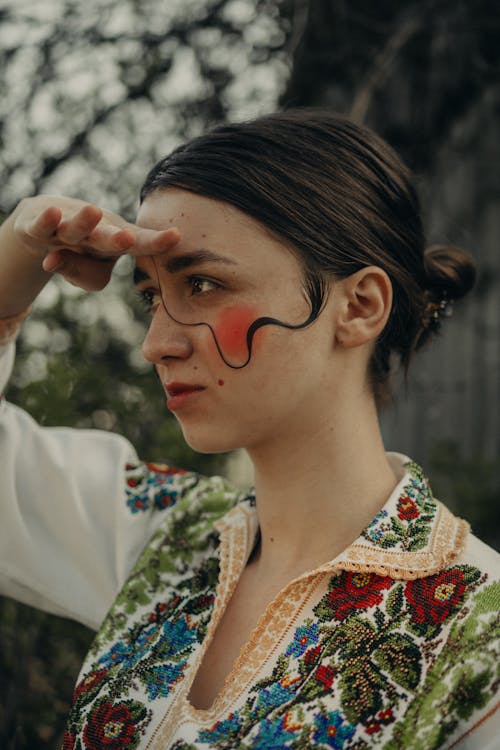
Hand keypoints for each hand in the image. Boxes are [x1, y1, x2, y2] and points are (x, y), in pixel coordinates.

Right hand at [12, 196, 179, 291]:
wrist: (46, 224)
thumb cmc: (82, 254)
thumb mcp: (89, 274)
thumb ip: (81, 274)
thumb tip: (53, 262)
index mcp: (116, 242)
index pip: (139, 244)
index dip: (156, 242)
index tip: (176, 236)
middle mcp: (94, 231)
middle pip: (107, 237)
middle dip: (118, 239)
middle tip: (128, 238)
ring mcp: (66, 226)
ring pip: (75, 228)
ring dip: (84, 222)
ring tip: (93, 211)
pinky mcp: (37, 224)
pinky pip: (41, 226)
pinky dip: (46, 222)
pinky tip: (52, 215)